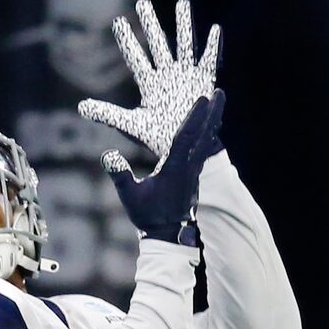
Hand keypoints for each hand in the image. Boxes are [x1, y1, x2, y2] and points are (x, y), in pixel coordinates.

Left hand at [77, 0, 221, 169]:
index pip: (134, 57)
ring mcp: (186, 76)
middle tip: (142, 2)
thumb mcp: (130, 124)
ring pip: (184, 45)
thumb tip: (80, 106)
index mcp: (148, 83)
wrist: (185, 151)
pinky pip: (209, 61)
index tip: (117, 20)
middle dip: (150, 24)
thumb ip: (107, 113)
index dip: (126, 39)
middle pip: (157, 43)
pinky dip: (213, 46)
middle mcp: (166, 74)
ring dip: (184, 25)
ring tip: (183, 3)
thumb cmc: (158, 137)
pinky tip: (215, 30)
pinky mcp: (204, 82)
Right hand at [101, 88, 224, 242]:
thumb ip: (120, 175)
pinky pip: (203, 149)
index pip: (185, 139)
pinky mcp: (195, 175)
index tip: (202, 99)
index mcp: (175, 169)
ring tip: (218, 101)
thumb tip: (108, 155)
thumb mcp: (130, 196)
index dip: (193, 118)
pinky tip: (210, 124)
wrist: (169, 235)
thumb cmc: (149, 216)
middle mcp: (189, 168)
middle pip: (203, 136)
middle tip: (220, 92)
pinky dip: (208, 133)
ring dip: (212, 120)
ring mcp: (194, 172)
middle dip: (212, 113)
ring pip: (206, 141)